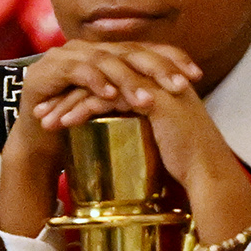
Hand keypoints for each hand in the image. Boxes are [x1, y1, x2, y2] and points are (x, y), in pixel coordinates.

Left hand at [28, 39, 250, 250]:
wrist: (208, 172)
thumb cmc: (185, 162)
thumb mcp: (158, 136)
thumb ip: (140, 125)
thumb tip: (114, 130)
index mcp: (155, 83)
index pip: (108, 80)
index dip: (79, 93)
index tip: (56, 109)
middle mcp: (155, 78)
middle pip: (99, 78)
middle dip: (66, 94)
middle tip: (41, 111)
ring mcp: (155, 84)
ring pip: (99, 86)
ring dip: (67, 103)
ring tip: (44, 120)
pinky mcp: (152, 99)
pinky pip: (107, 99)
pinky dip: (82, 110)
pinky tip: (63, 124)